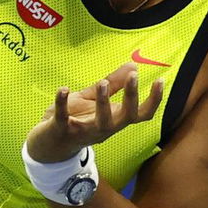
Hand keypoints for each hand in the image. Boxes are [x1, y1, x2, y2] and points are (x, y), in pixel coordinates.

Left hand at [25, 61, 164, 164]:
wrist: (47, 143)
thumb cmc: (74, 119)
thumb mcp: (93, 99)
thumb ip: (112, 84)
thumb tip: (133, 65)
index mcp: (114, 120)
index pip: (141, 114)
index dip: (154, 100)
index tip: (160, 80)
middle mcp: (104, 128)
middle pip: (126, 118)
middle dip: (131, 97)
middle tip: (134, 76)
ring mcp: (83, 131)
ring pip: (101, 122)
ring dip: (103, 102)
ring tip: (102, 83)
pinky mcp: (61, 131)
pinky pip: (63, 118)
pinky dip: (62, 102)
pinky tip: (63, 88)